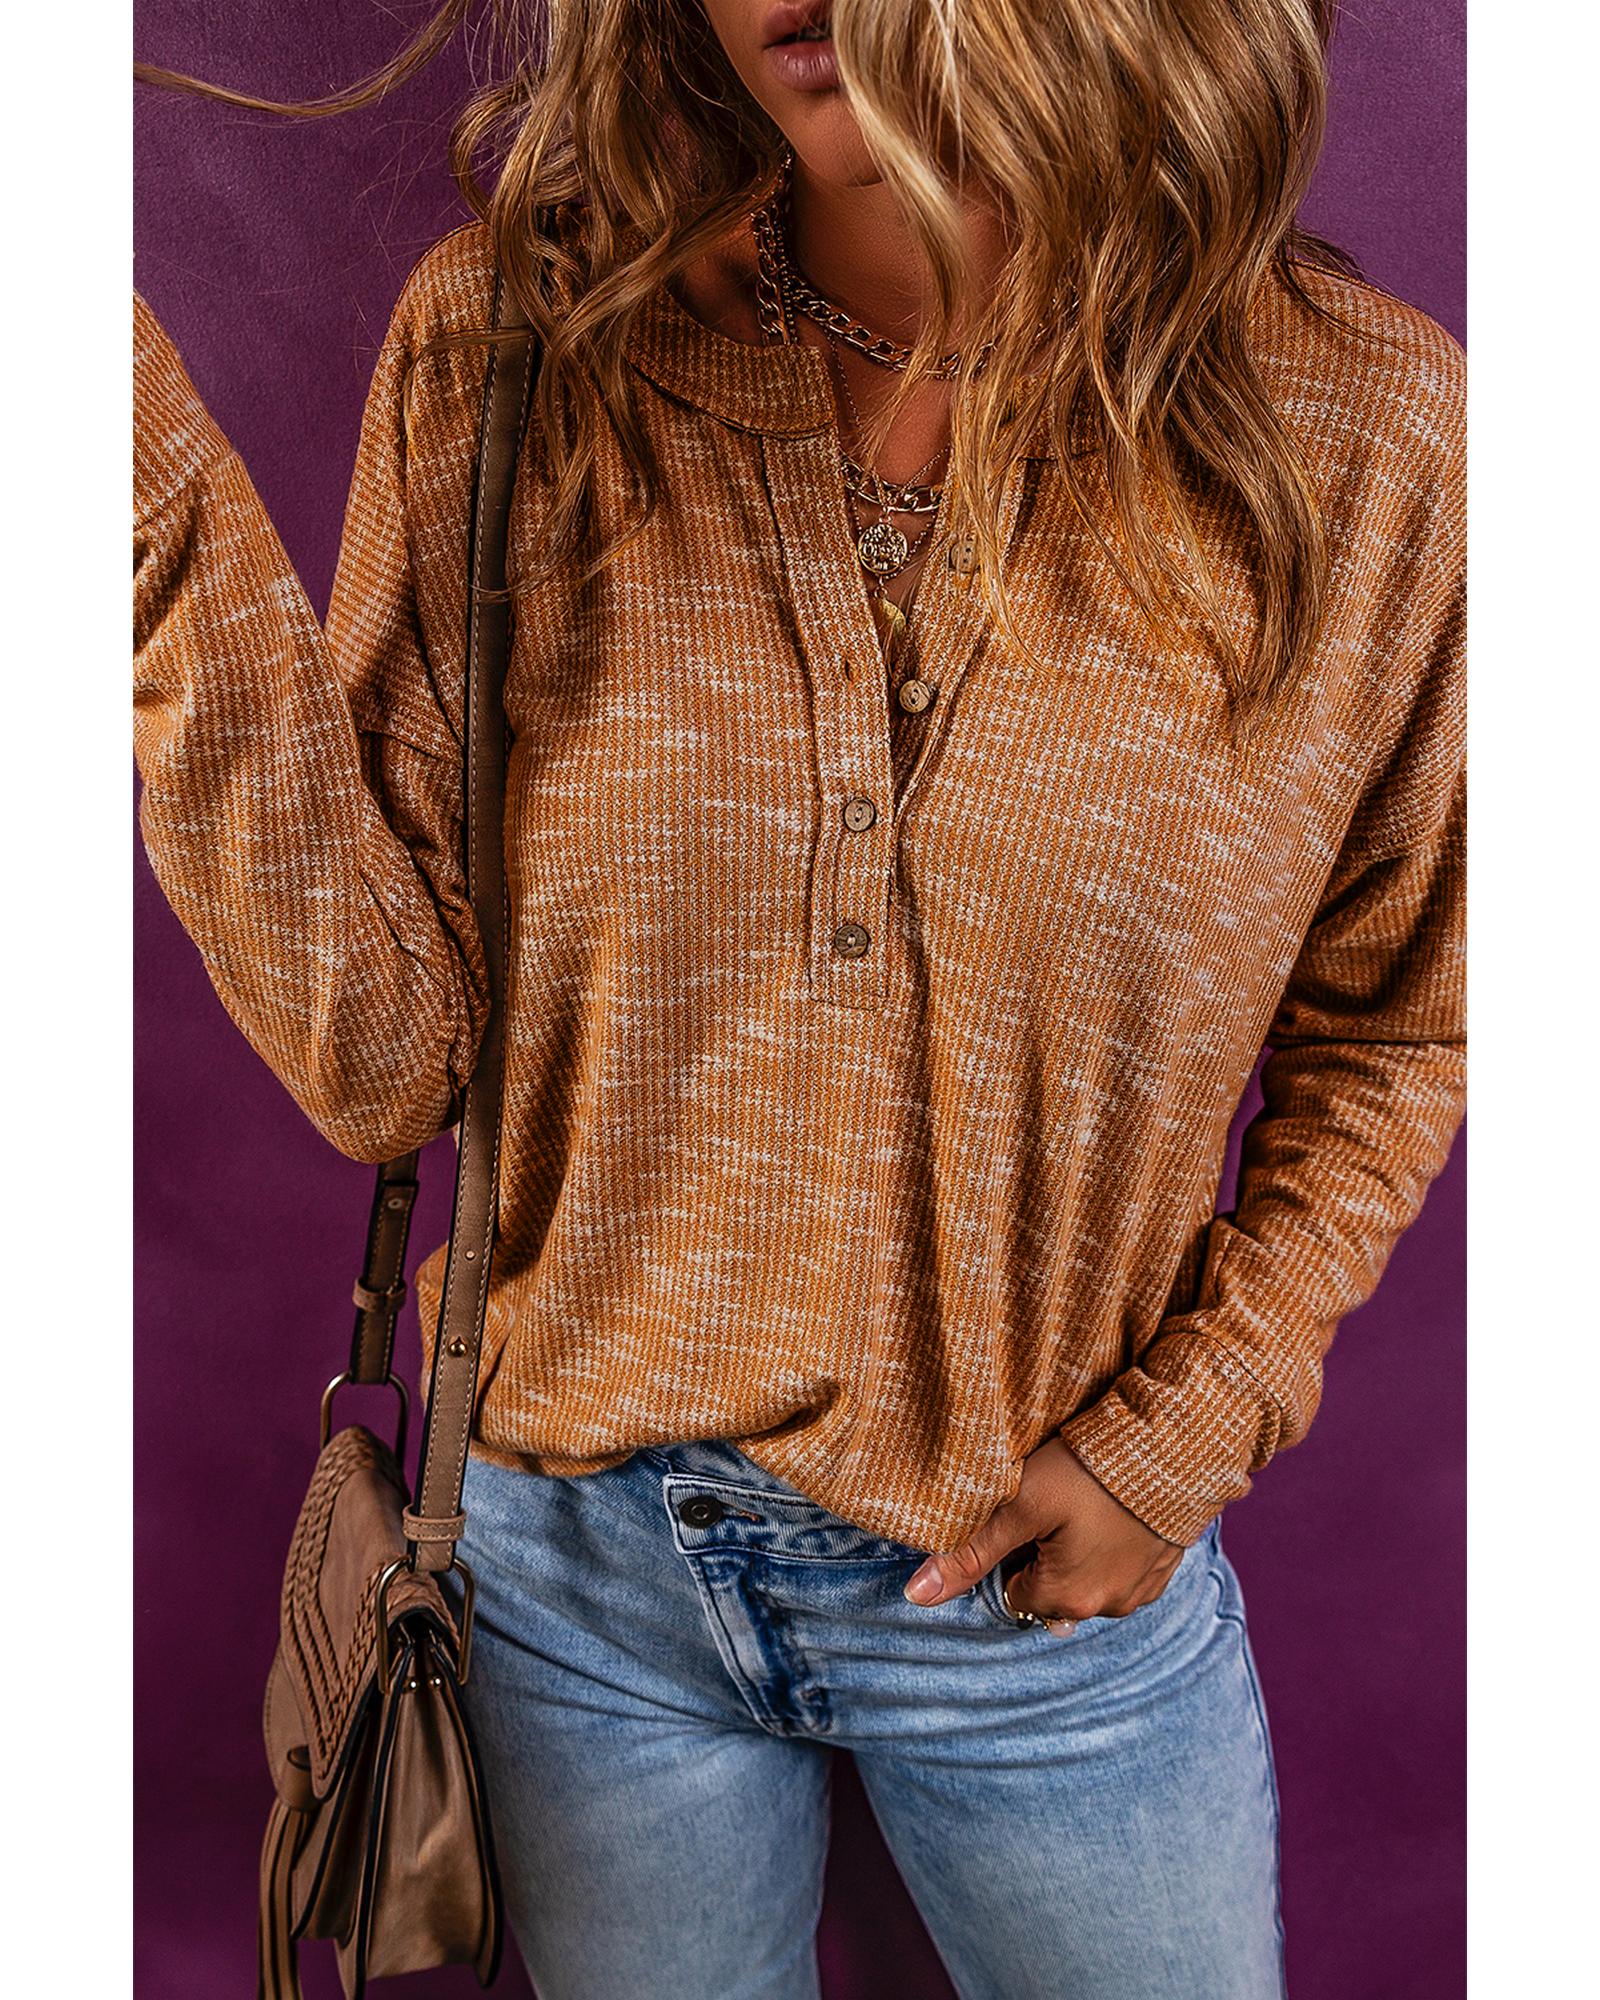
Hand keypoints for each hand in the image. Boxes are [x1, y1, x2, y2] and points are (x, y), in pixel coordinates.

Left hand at [903, 1437, 1185, 1628]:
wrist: (1174, 1445)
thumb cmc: (1089, 1471)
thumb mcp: (1020, 1503)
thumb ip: (969, 1551)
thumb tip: (917, 1596)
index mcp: (1066, 1599)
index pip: (1013, 1593)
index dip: (1010, 1552)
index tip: (1022, 1514)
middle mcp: (1107, 1608)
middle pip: (1052, 1591)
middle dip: (1045, 1556)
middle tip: (1052, 1504)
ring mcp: (1142, 1591)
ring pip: (1090, 1580)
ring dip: (1081, 1553)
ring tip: (1083, 1503)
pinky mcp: (1167, 1568)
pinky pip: (1125, 1568)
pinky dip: (1114, 1546)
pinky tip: (1113, 1509)